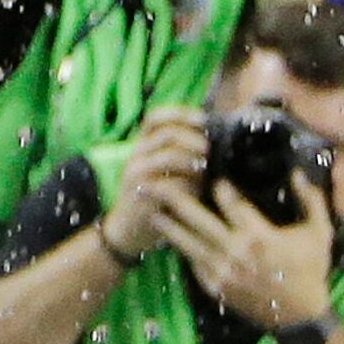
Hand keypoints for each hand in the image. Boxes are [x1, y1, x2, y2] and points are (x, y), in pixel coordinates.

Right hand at [97, 107, 206, 266]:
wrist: (127, 230)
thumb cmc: (154, 200)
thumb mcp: (163, 173)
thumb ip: (181, 157)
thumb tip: (216, 147)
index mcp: (142, 146)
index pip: (155, 117)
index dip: (180, 113)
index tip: (204, 119)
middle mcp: (136, 155)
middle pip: (166, 132)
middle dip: (194, 138)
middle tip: (209, 149)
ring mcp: (137, 175)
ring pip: (168, 156)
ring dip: (192, 160)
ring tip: (205, 168)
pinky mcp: (143, 195)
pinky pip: (169, 185)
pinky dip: (188, 186)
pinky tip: (198, 190)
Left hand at [152, 176, 335, 331]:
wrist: (299, 317)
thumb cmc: (310, 271)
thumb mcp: (319, 234)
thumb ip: (311, 201)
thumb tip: (299, 171)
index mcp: (260, 236)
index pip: (231, 203)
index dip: (219, 186)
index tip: (211, 175)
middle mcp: (236, 252)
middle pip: (197, 217)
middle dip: (175, 197)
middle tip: (156, 179)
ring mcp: (221, 270)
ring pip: (186, 239)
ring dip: (166, 220)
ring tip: (147, 203)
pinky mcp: (213, 284)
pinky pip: (191, 259)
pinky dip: (178, 244)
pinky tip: (167, 230)